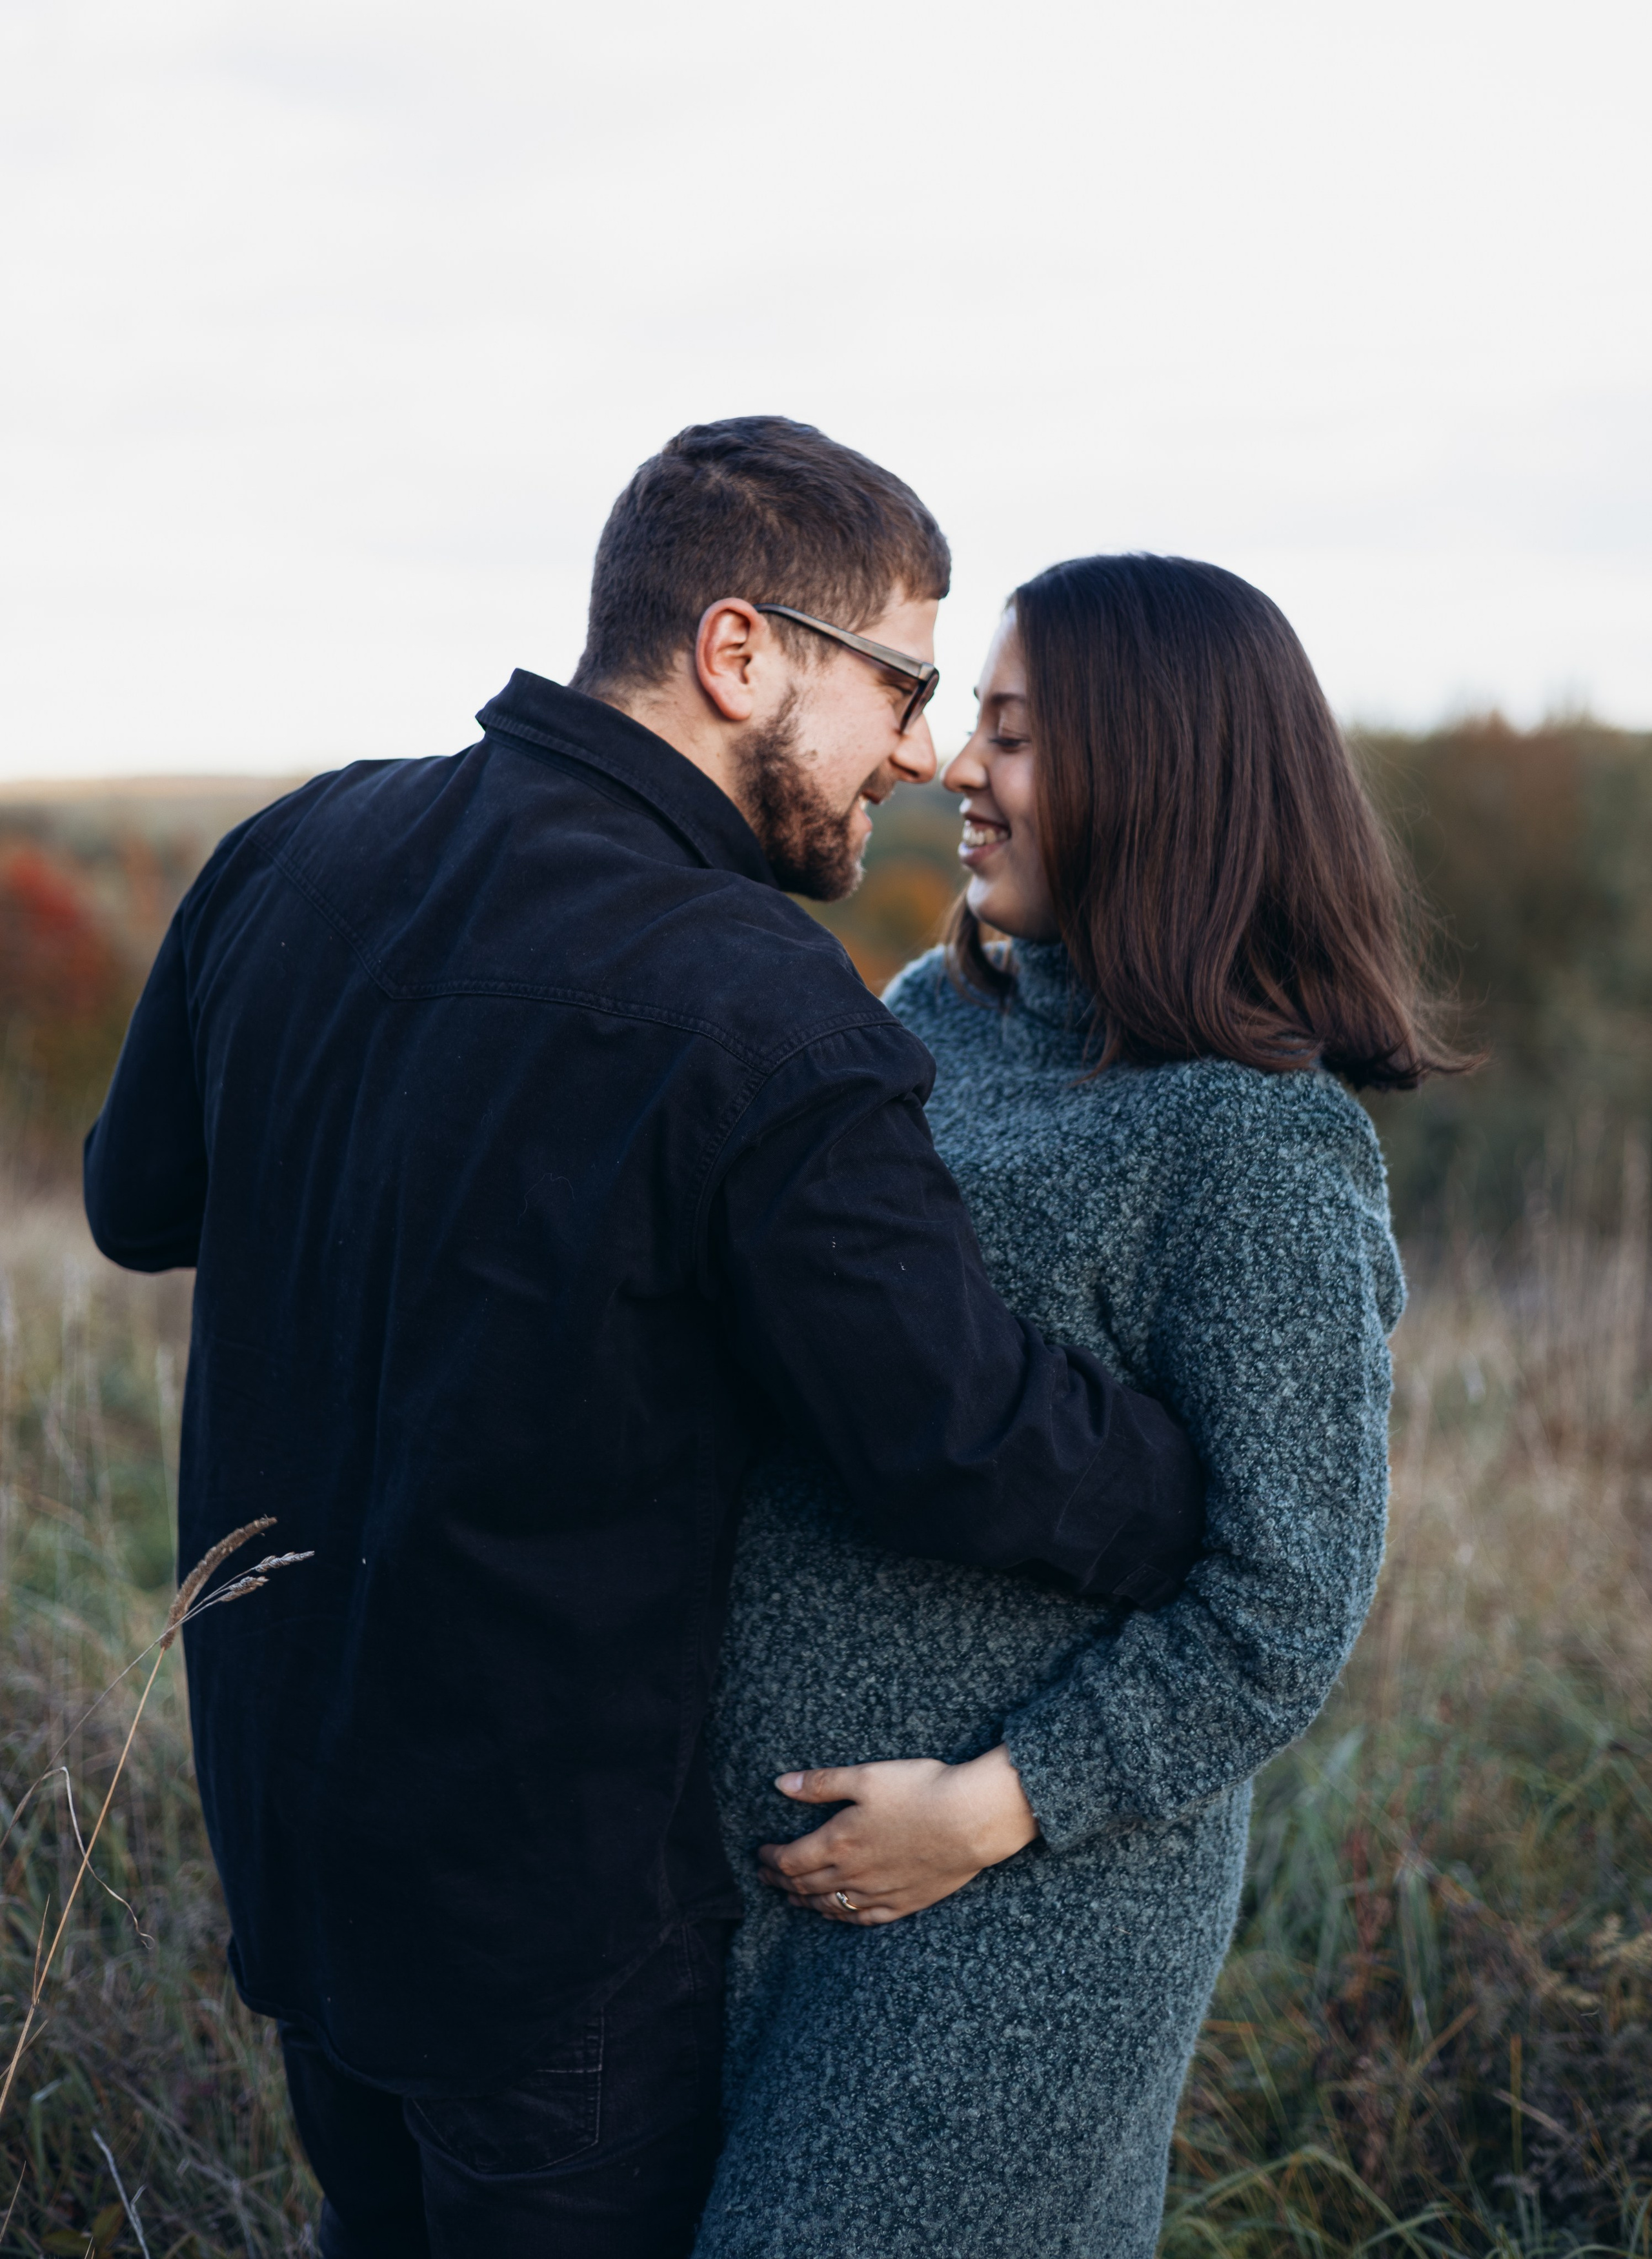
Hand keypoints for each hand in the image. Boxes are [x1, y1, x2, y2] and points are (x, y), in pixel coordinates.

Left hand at [756, 1744, 1039, 1925]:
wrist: (971, 1820)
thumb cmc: (920, 1790)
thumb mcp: (866, 1776)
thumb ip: (820, 1783)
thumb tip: (780, 1784)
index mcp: (839, 1841)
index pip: (791, 1860)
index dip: (771, 1860)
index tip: (760, 1856)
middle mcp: (854, 1874)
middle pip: (806, 1887)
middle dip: (781, 1883)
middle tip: (767, 1879)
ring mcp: (879, 1892)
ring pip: (831, 1906)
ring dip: (806, 1903)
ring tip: (793, 1900)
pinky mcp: (905, 1902)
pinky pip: (864, 1919)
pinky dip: (842, 1918)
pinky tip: (838, 1915)